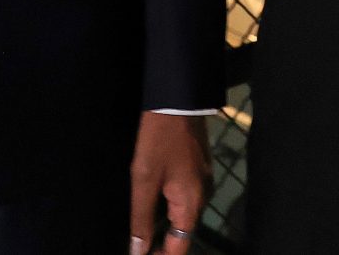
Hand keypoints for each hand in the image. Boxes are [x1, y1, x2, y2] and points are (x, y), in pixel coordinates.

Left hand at [128, 111, 207, 252]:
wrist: (178, 99)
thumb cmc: (159, 140)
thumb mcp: (144, 179)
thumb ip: (142, 218)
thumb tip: (139, 251)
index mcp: (191, 204)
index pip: (179, 247)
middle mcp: (202, 197)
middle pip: (183, 232)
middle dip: (161, 243)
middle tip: (137, 245)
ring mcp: (202, 181)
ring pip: (183, 214)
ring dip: (164, 224)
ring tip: (141, 228)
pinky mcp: (197, 168)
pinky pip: (184, 197)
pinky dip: (168, 206)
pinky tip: (151, 202)